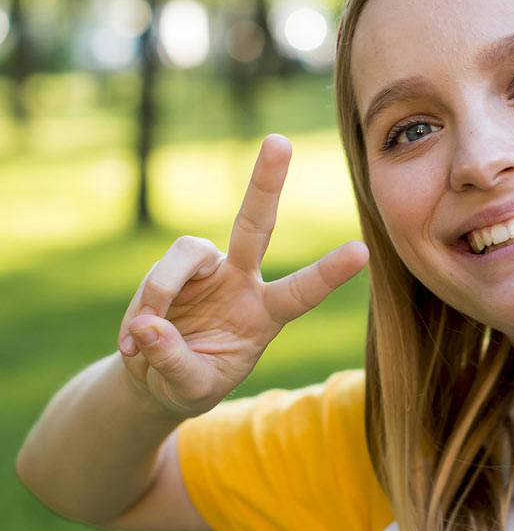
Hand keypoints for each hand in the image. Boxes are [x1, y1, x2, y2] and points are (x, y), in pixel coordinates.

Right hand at [117, 134, 368, 415]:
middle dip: (266, 183)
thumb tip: (149, 325)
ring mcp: (207, 269)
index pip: (302, 291)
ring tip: (143, 337)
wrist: (158, 378)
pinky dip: (142, 308)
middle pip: (254, 224)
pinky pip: (156, 273)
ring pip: (187, 252)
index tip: (362, 251)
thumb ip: (175, 361)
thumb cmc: (192, 382)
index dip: (329, 273)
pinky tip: (134, 341)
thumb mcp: (190, 388)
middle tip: (279, 142)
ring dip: (162, 290)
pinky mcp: (174, 268)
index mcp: (267, 314)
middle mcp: (242, 280)